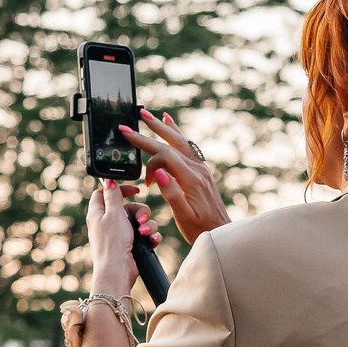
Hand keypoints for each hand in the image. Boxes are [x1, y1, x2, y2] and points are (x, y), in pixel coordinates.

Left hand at [84, 179, 158, 297]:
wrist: (119, 271)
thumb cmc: (112, 243)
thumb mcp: (113, 214)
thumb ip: (112, 196)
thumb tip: (108, 181)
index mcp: (98, 213)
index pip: (106, 192)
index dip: (120, 188)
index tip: (134, 190)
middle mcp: (109, 222)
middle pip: (128, 206)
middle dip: (140, 211)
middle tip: (140, 220)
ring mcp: (121, 234)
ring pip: (140, 220)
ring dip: (147, 224)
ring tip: (144, 234)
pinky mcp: (132, 244)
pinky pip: (146, 234)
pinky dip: (150, 236)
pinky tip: (151, 240)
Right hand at [122, 109, 230, 242]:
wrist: (220, 232)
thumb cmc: (200, 228)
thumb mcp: (184, 217)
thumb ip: (171, 193)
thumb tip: (158, 172)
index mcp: (191, 179)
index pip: (166, 157)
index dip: (150, 164)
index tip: (145, 182)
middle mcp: (197, 169)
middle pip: (170, 143)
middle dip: (147, 133)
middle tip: (127, 126)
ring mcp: (200, 167)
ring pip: (178, 140)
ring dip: (160, 127)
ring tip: (146, 115)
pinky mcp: (200, 169)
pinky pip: (186, 145)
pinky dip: (175, 132)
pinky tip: (168, 122)